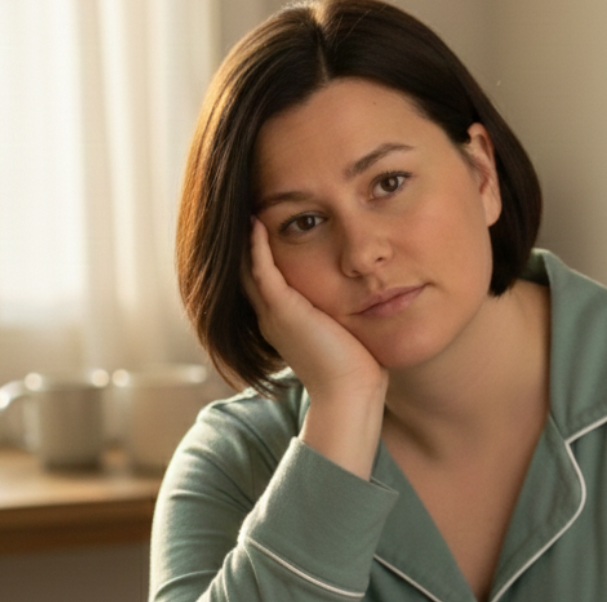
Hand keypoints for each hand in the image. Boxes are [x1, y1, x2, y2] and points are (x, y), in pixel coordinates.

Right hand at [244, 219, 386, 478]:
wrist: (352, 393)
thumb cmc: (357, 366)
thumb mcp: (344, 328)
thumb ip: (341, 309)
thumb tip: (364, 291)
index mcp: (283, 319)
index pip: (263, 276)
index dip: (257, 249)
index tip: (262, 218)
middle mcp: (270, 315)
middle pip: (245, 268)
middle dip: (244, 238)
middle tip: (242, 204)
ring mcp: (273, 313)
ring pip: (246, 266)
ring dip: (244, 235)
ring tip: (244, 203)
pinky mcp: (283, 310)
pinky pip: (262, 269)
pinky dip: (256, 245)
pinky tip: (256, 220)